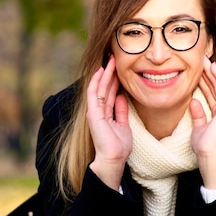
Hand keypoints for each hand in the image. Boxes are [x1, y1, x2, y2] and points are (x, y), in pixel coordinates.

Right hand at [86, 55, 131, 190]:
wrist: (113, 159)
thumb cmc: (118, 146)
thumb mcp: (123, 124)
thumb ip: (121, 110)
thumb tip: (123, 97)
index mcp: (106, 114)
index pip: (111, 93)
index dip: (115, 80)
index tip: (120, 67)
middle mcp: (98, 111)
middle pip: (105, 87)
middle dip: (110, 72)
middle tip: (114, 57)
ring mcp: (94, 111)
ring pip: (100, 87)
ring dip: (104, 73)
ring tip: (110, 60)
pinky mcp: (92, 113)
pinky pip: (94, 94)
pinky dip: (96, 81)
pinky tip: (100, 71)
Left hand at [190, 57, 215, 188]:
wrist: (210, 156)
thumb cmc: (205, 146)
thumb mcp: (198, 127)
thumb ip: (198, 114)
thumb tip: (193, 101)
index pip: (212, 92)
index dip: (205, 80)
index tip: (198, 69)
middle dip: (208, 73)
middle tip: (201, 59)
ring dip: (212, 71)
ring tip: (205, 59)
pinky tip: (213, 67)